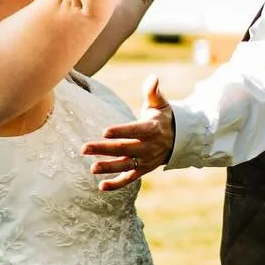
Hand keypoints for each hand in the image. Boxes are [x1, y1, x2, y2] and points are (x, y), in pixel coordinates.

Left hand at [82, 76, 175, 190]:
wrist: (179, 140)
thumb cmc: (163, 118)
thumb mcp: (160, 104)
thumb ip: (153, 92)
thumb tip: (153, 78)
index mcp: (152, 129)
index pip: (134, 130)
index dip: (120, 131)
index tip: (104, 131)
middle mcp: (148, 147)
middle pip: (124, 149)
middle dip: (104, 149)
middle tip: (84, 148)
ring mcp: (145, 160)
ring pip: (125, 165)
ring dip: (109, 167)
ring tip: (92, 168)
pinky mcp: (142, 170)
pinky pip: (129, 179)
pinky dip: (117, 184)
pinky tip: (101, 187)